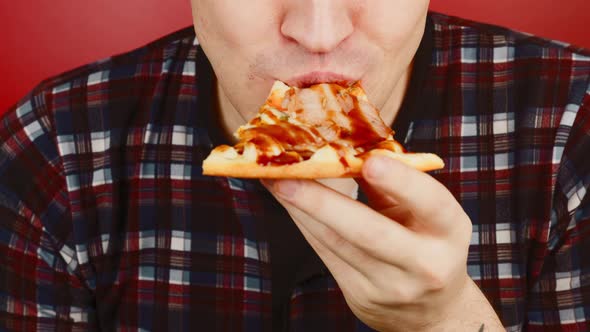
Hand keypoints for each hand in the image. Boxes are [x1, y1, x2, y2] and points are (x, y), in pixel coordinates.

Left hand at [261, 156, 503, 330]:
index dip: (402, 182)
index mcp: (448, 231)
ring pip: (336, 243)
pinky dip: (303, 223)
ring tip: (272, 178)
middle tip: (286, 175)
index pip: (432, 204)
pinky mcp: (360, 297)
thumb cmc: (425, 241)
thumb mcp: (423, 212)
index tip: (370, 160)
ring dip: (300, 208)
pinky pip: (325, 254)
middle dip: (324, 203)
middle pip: (371, 233)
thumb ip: (392, 182)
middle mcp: (424, 264)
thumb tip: (345, 144)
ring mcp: (389, 286)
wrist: (430, 310)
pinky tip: (285, 200)